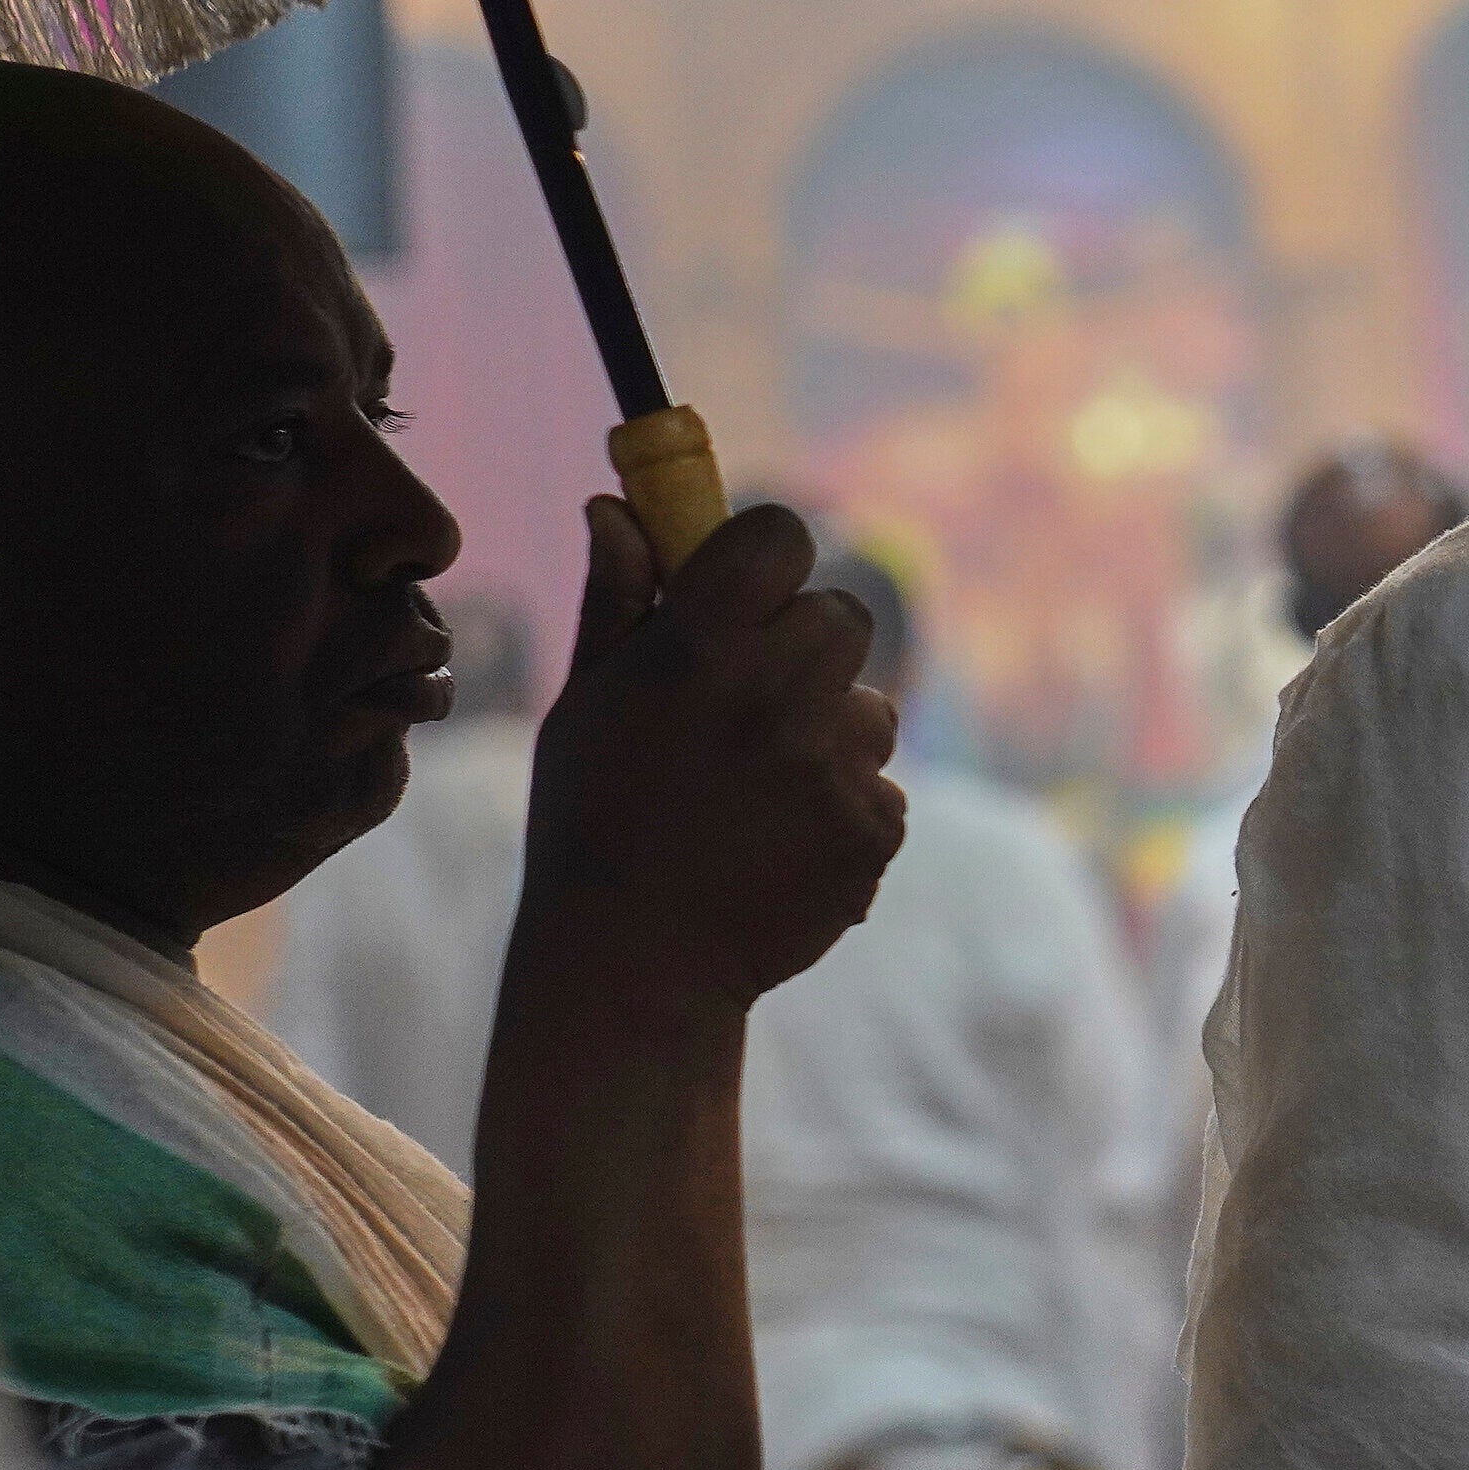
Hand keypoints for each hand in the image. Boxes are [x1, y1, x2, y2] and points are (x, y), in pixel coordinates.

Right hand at [514, 492, 903, 1017]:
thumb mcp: (586, 704)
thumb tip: (616, 506)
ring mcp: (829, 764)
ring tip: (759, 793)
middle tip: (753, 706)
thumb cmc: (594, 821)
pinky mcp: (870, 828)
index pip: (781, 536)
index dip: (770, 558)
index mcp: (696, 644)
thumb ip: (618, 600)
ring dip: (832, 737)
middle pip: (843, 617)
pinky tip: (783, 847)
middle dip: (806, 649)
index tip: (751, 592)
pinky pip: (882, 789)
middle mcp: (772, 692)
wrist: (634, 963)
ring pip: (873, 709)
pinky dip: (845, 813)